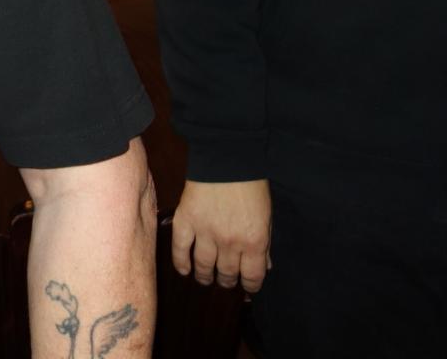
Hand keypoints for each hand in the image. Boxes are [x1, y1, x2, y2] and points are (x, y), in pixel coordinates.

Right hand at [170, 178, 270, 292]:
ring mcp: (205, 233)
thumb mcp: (266, 217)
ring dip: (205, 276)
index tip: (248, 287)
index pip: (252, 276)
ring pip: (204, 265)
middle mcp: (230, 243)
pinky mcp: (185, 221)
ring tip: (205, 279)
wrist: (227, 158)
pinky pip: (180, 248)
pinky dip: (181, 262)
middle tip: (225, 281)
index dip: (250, 286)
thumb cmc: (252, 186)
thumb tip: (263, 266)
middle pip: (227, 273)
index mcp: (254, 242)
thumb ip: (265, 244)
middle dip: (227, 281)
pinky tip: (184, 270)